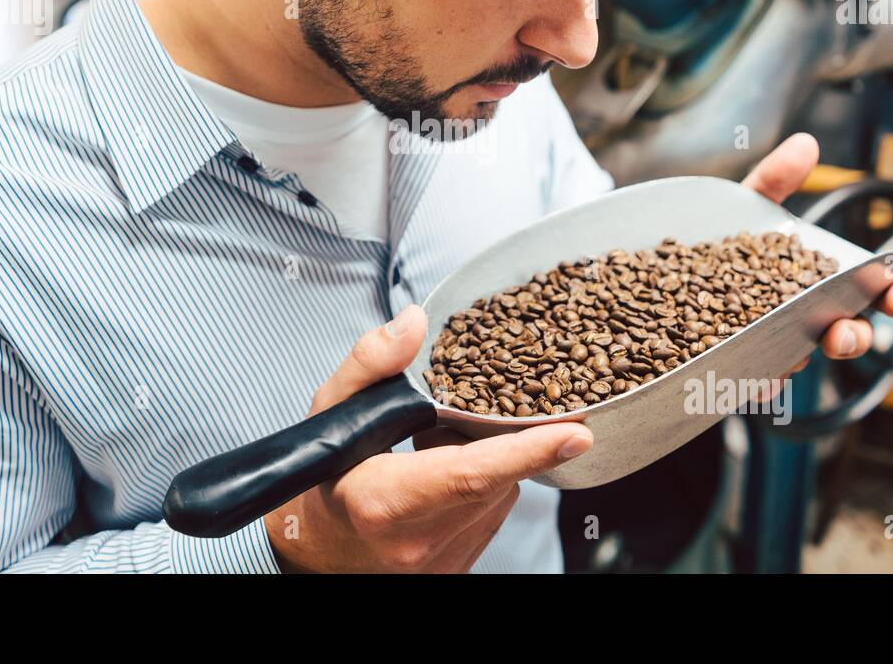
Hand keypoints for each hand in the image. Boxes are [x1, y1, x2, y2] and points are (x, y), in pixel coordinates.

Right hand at [264, 305, 592, 571]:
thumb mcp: (331, 410)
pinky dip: (482, 485)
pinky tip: (447, 471)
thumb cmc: (323, 476)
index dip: (528, 451)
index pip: (470, 474)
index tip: (575, 433)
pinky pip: (492, 514)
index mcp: (386, 501)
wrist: (316, 550)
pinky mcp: (457, 569)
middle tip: (464, 417)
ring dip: (487, 461)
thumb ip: (370, 363)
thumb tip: (414, 323)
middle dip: (495, 436)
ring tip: (439, 447)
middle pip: (494, 477)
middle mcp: (419, 540)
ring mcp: (441, 562)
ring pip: (500, 495)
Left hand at [741, 133, 892, 384]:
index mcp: (819, 280)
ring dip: (800, 359)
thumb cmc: (722, 242)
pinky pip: (747, 382)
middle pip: (841, 336)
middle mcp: (803, 317)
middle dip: (853, 338)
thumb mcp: (744, 207)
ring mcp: (772, 347)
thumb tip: (806, 142)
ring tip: (793, 355)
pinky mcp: (735, 370)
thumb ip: (775, 179)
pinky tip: (749, 377)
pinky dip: (751, 380)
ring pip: (797, 362)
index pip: (867, 291)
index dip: (890, 294)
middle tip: (845, 334)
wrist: (665, 273)